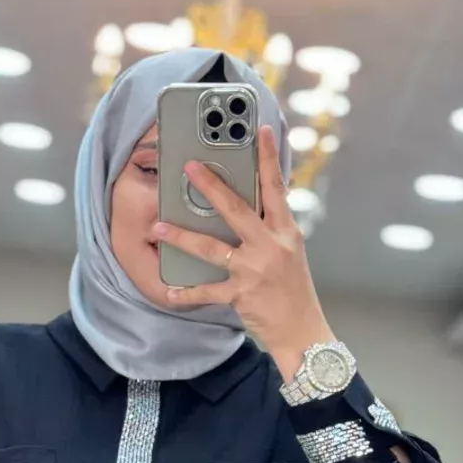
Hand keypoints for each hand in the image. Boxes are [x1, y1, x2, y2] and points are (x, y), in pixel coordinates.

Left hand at [153, 126, 332, 381]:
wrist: (303, 332)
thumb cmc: (294, 292)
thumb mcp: (290, 254)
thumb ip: (271, 231)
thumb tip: (250, 208)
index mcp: (286, 232)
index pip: (277, 187)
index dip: (268, 157)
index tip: (259, 130)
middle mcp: (271, 246)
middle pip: (237, 209)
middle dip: (211, 186)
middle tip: (189, 167)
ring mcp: (255, 270)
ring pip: (212, 248)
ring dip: (182, 236)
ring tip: (159, 225)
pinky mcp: (241, 295)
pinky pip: (207, 291)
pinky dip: (188, 293)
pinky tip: (171, 291)